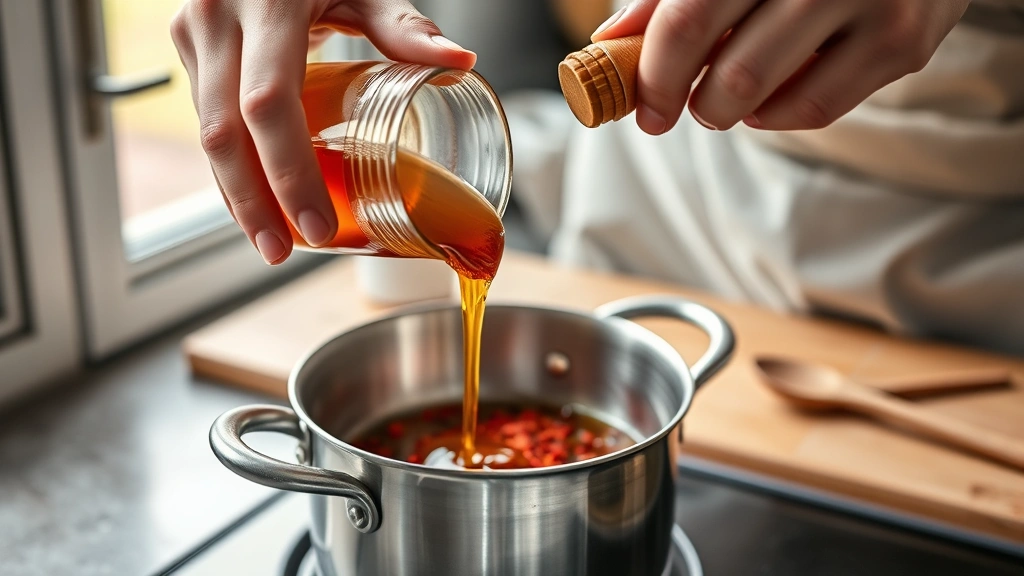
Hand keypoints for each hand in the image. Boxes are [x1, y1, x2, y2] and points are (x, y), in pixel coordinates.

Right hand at [171, 0, 475, 263]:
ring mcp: (195, 35)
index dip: (288, 174)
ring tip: (271, 241)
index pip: (268, 106)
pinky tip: (256, 201)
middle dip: (253, 204)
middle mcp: (217, 21)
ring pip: (206, 134)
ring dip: (236, 194)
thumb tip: (460, 63)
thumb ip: (403, 26)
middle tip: (282, 253)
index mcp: (266, 6)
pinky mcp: (191, 49)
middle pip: (223, 134)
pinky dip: (232, 167)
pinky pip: (207, 120)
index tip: (315, 226)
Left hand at [591, 0, 969, 133]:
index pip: (688, 18)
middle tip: (688, 106)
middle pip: (731, 70)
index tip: (644, 109)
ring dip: (730, 112)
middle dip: (694, 104)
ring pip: (769, 95)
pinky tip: (771, 98)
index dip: (655, 74)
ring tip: (726, 98)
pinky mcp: (905, 42)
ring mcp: (874, 2)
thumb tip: (611, 41)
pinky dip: (777, 115)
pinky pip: (817, 109)